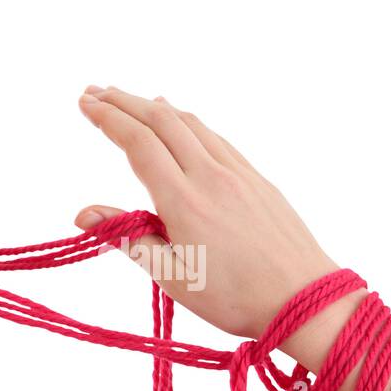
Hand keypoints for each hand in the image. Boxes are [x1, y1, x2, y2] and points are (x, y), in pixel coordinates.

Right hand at [76, 87, 351, 365]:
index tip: (85, 104)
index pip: (138, 143)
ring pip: (191, 124)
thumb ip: (128, 238)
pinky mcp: (257, 179)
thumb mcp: (173, 278)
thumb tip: (84, 213)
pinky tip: (180, 122)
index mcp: (184, 201)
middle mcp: (211, 176)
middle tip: (95, 92)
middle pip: (161, 122)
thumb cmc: (236, 299)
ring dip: (155, 106)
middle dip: (124, 102)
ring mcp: (238, 173)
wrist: (306, 298)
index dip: (108, 119)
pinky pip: (216, 137)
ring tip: (130, 100)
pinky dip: (188, 122)